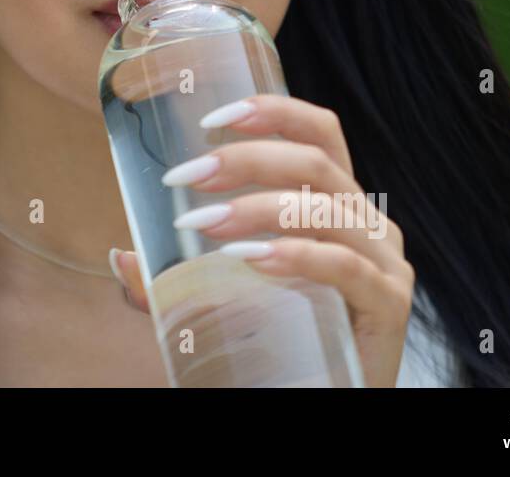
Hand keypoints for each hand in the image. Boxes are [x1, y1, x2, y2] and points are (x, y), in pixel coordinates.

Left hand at [108, 93, 413, 386]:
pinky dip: (293, 255)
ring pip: (324, 208)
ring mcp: (383, 262)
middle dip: (245, 159)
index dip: (273, 112)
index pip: (320, 134)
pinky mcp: (388, 305)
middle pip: (315, 163)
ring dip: (256, 207)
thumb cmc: (281, 340)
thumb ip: (174, 281)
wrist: (328, 399)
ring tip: (204, 222)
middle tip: (187, 176)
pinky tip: (251, 259)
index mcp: (336, 205)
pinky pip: (342, 264)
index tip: (213, 117)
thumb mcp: (223, 298)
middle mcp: (367, 223)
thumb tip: (121, 255)